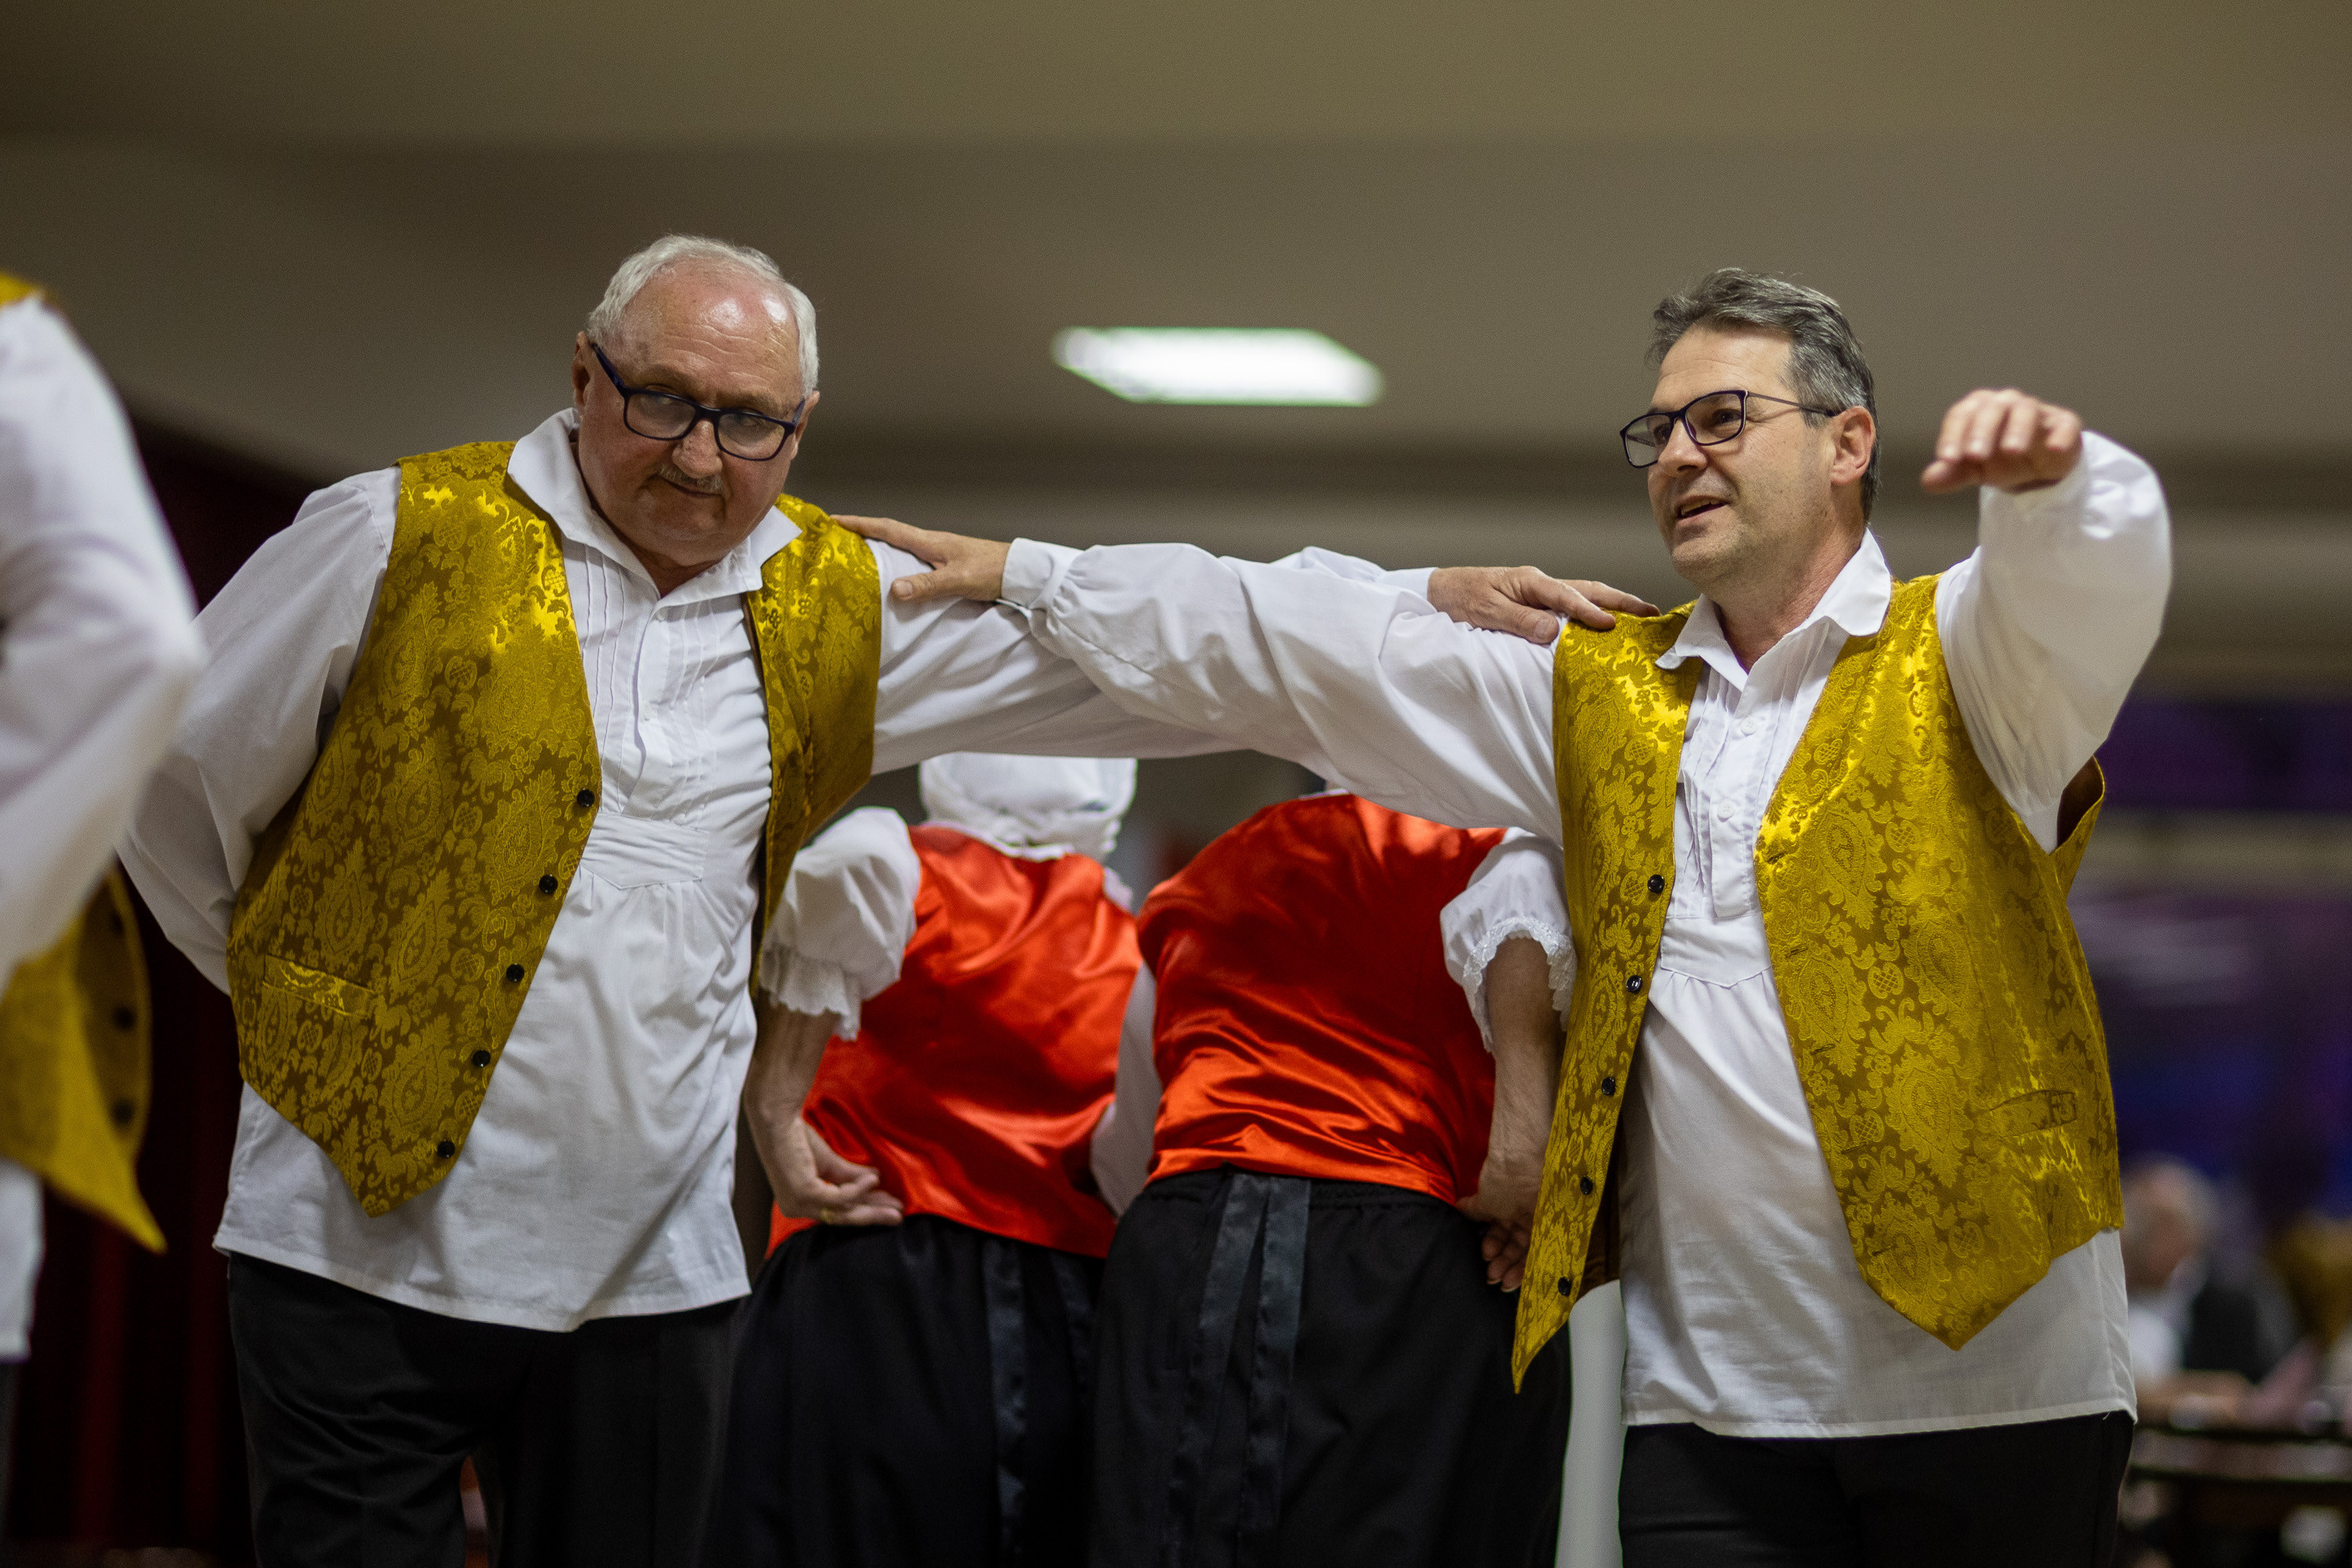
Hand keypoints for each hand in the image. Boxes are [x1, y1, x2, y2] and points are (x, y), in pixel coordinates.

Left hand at [769, 1117, 903, 1226]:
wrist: (778, 1121)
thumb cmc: (797, 1139)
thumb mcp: (829, 1162)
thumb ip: (850, 1175)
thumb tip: (876, 1181)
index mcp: (799, 1204)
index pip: (836, 1212)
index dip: (865, 1210)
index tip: (889, 1208)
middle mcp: (796, 1209)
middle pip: (842, 1217)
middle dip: (873, 1216)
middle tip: (898, 1217)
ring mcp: (798, 1203)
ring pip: (843, 1211)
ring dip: (872, 1207)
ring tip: (896, 1203)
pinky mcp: (804, 1192)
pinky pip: (839, 1197)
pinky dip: (858, 1190)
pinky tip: (874, 1180)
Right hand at [837, 515, 1011, 603]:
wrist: (1022, 572)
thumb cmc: (993, 572)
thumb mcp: (958, 580)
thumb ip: (927, 585)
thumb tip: (893, 589)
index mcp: (930, 541)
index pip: (888, 528)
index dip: (860, 524)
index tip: (833, 520)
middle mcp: (931, 543)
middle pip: (890, 534)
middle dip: (862, 533)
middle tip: (836, 537)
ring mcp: (939, 553)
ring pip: (901, 547)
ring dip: (878, 547)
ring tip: (855, 554)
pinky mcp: (947, 564)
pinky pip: (913, 559)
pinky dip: (896, 561)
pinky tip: (893, 573)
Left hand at [1427, 566, 1657, 643]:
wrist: (1440, 591)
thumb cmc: (1460, 599)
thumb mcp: (1486, 612)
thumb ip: (1519, 621)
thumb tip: (1553, 632)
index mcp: (1529, 581)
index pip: (1566, 596)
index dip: (1590, 612)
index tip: (1611, 626)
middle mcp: (1539, 583)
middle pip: (1587, 589)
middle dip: (1620, 601)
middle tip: (1651, 614)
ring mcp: (1539, 591)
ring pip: (1583, 594)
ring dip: (1612, 604)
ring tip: (1640, 617)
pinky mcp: (1536, 602)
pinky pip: (1570, 605)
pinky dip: (1592, 611)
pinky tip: (1605, 624)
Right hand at [1458, 1143, 1545, 1291]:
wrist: (1523, 1166)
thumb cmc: (1502, 1182)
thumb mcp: (1484, 1200)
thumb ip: (1474, 1210)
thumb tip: (1458, 1208)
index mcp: (1506, 1210)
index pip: (1499, 1235)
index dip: (1492, 1249)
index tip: (1485, 1260)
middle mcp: (1523, 1217)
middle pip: (1514, 1245)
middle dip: (1502, 1263)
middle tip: (1492, 1277)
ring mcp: (1538, 1221)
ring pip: (1527, 1250)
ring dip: (1513, 1267)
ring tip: (1502, 1281)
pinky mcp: (1553, 1227)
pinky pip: (1542, 1250)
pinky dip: (1529, 1264)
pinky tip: (1518, 1276)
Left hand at [1920, 389, 2083, 495]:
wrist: (2037, 469)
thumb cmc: (1999, 460)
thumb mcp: (1973, 469)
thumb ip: (1951, 473)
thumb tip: (1928, 481)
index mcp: (1978, 410)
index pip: (1961, 415)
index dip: (1953, 435)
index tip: (1948, 459)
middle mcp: (2005, 404)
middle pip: (1992, 409)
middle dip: (1982, 431)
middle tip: (1976, 456)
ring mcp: (2037, 412)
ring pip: (2026, 410)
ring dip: (2017, 429)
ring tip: (2012, 450)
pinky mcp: (2064, 424)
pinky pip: (2064, 425)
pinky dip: (2060, 435)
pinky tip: (2054, 448)